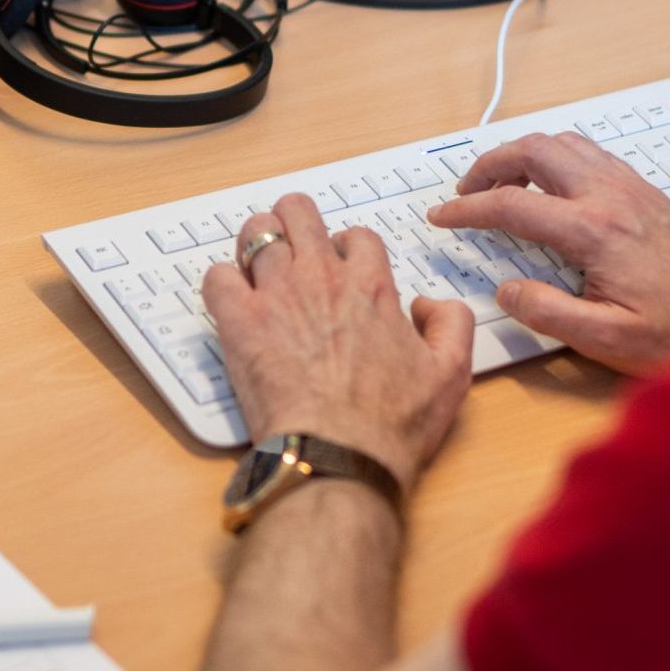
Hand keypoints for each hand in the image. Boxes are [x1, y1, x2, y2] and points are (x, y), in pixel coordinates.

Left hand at [202, 194, 474, 492]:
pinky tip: (232, 303)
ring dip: (256, 244)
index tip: (342, 268)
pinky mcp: (239, 322)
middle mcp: (320, 278)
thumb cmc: (390, 425)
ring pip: (256, 232)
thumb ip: (452, 324)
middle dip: (294, 222)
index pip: (355, 236)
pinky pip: (217, 277)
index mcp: (369, 286)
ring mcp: (276, 295)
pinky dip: (222, 283)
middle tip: (293, 249)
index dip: (347, 247)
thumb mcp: (452, 374)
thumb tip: (428, 304)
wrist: (339, 458)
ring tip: (257, 268)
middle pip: (298, 212)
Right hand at [428, 132, 669, 375]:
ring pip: (562, 143)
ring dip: (522, 155)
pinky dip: (555, 156)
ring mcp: (629, 186)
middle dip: (489, 166)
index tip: (443, 217)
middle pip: (533, 151)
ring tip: (501, 183)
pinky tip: (550, 184)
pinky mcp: (644, 190)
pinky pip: (588, 152)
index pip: (512, 205)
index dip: (468, 209)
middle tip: (466, 193)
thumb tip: (507, 290)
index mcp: (594, 231)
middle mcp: (610, 196)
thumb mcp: (608, 339)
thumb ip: (549, 313)